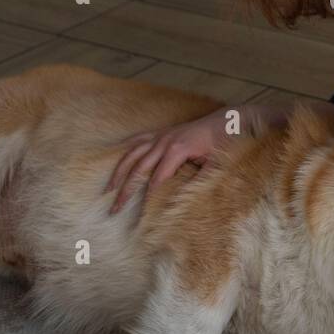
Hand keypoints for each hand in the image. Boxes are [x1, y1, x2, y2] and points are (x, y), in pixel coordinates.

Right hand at [104, 110, 227, 213]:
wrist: (225, 120)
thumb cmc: (222, 142)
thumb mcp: (216, 163)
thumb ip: (201, 180)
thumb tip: (185, 200)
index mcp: (178, 149)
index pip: (157, 178)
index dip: (148, 196)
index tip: (140, 213)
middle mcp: (164, 141)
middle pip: (139, 167)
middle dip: (126, 188)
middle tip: (115, 207)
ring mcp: (161, 135)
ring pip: (132, 153)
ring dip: (119, 171)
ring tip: (108, 189)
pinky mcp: (161, 133)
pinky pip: (137, 140)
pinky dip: (125, 150)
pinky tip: (115, 160)